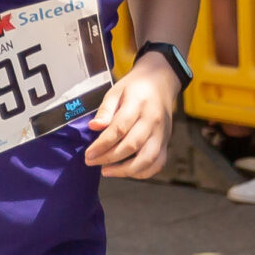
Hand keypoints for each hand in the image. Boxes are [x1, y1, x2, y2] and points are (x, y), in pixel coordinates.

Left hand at [85, 54, 184, 177]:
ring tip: (106, 171)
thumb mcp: (115, 91)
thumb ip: (105, 110)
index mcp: (139, 104)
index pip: (119, 129)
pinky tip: (126, 172)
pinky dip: (142, 172)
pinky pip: (158, 163)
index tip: (88, 154)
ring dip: (125, 170)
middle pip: (132, 145)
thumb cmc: (135, 87)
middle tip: (91, 162)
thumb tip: (94, 126)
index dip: (102, 144)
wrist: (160, 82)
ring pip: (147, 158)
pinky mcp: (166, 141)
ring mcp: (162, 133)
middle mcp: (153, 120)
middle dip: (108, 158)